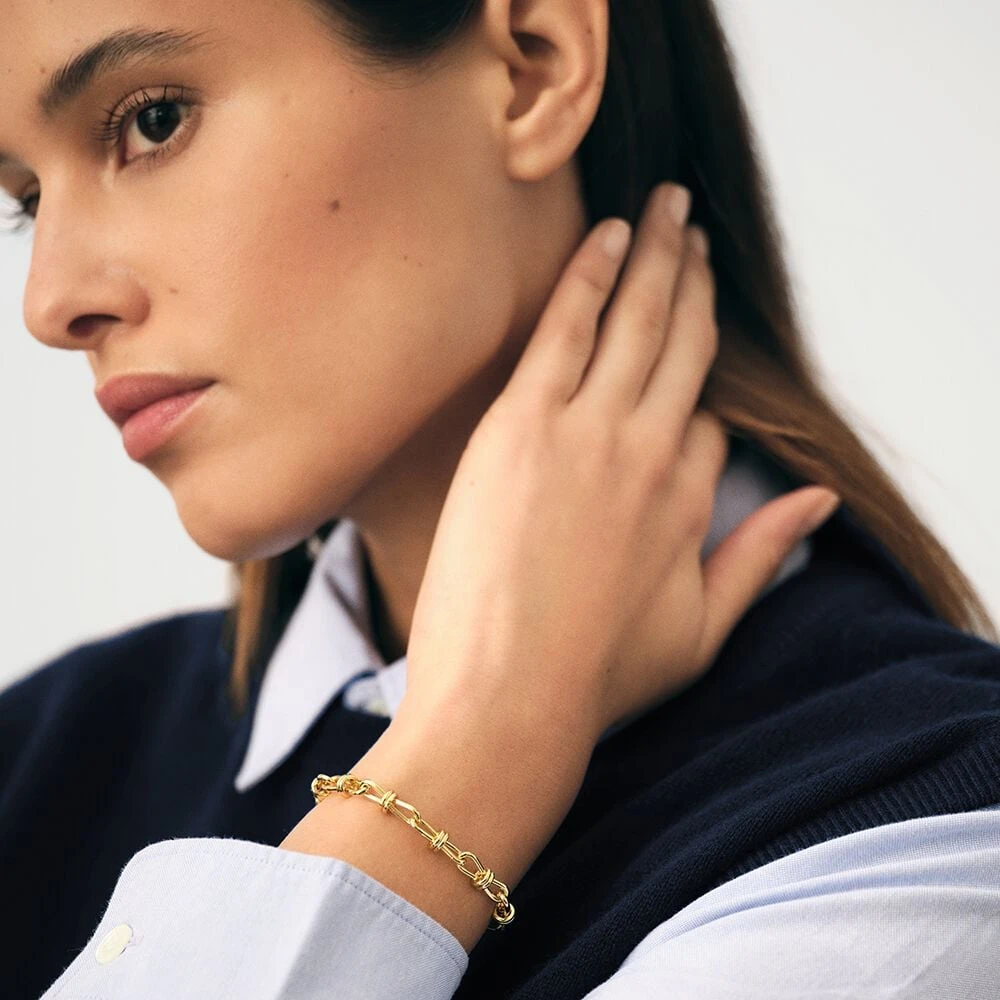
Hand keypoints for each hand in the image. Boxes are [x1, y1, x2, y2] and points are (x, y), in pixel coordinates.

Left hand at [401, 182, 839, 748]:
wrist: (507, 698)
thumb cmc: (595, 675)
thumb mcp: (702, 630)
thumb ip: (761, 556)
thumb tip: (820, 503)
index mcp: (689, 499)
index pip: (706, 419)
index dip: (696, 392)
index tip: (683, 361)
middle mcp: (650, 451)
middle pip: (683, 344)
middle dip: (694, 282)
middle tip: (697, 230)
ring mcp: (587, 431)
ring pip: (637, 321)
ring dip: (657, 256)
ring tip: (668, 207)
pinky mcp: (522, 424)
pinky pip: (567, 327)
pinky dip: (592, 274)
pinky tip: (609, 233)